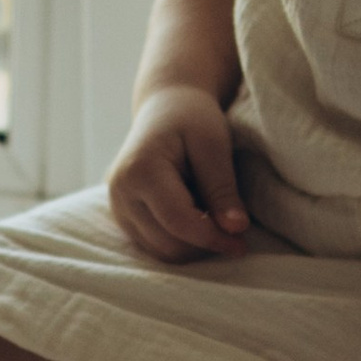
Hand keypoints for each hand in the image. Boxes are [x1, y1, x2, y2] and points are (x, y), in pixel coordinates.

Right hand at [107, 84, 252, 261]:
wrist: (165, 107)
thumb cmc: (192, 119)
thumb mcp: (213, 144)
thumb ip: (222, 188)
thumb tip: (236, 229)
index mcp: (139, 171)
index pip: (178, 222)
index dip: (213, 238)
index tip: (242, 243)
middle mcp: (121, 193)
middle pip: (168, 244)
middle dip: (205, 244)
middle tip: (236, 232)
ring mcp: (118, 208)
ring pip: (162, 252)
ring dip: (194, 245)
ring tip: (214, 216)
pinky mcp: (123, 217)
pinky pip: (156, 247)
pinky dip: (182, 242)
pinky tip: (198, 217)